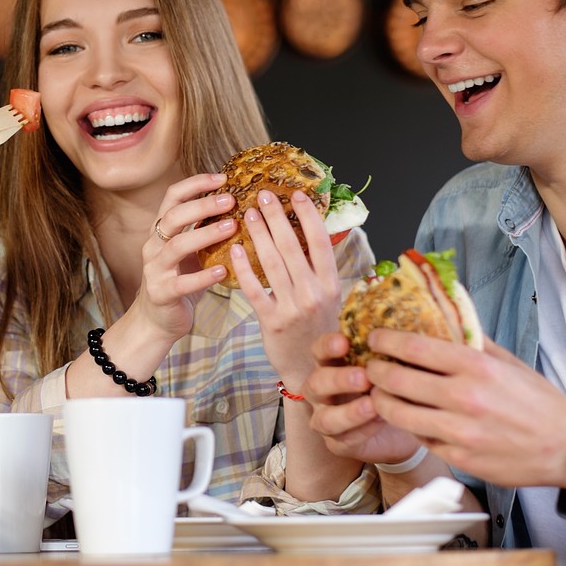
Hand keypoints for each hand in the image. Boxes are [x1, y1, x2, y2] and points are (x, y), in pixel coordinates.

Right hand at [134, 173, 236, 340]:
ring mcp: (155, 270)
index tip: (222, 177)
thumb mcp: (192, 252)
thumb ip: (206, 231)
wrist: (157, 321)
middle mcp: (154, 246)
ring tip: (232, 228)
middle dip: (203, 205)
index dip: (195, 183)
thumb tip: (242, 207)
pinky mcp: (161, 294)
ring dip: (206, 234)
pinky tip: (224, 271)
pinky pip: (182, 283)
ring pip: (177, 246)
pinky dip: (203, 276)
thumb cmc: (180, 281)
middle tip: (231, 200)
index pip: (172, 197)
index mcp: (161, 231)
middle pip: (173, 216)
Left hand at [230, 189, 341, 390]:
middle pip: (293, 247)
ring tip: (248, 213)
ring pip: (272, 263)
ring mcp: (292, 307)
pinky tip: (234, 249)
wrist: (311, 371)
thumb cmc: (319, 330)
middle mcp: (314, 293)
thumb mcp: (330, 298)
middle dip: (277, 217)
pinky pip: (255, 289)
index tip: (297, 194)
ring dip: (259, 235)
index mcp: (331, 283)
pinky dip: (243, 268)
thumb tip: (315, 232)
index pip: (321, 242)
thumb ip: (322, 269)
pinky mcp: (271, 321)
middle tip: (263, 194)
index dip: (309, 216)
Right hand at [303, 332, 423, 464]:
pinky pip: (342, 439)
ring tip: (373, 404)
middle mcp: (322, 391)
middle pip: (316, 383)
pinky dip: (362, 431)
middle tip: (364, 376)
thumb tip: (407, 330)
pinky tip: (381, 422)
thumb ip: (391, 350)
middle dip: (338, 379)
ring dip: (348, 412)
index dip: (327, 346)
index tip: (343, 341)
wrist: (405, 421)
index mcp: (331, 365)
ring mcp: (325, 418)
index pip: (319, 351)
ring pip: (325, 418)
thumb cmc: (395, 384)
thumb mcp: (394, 365)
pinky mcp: (337, 443)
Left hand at [362, 329, 565, 488]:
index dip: (385, 341)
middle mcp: (464, 398)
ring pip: (397, 412)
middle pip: (396, 380)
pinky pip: (418, 437)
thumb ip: (473, 341)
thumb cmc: (538, 401)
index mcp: (476, 367)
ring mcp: (459, 431)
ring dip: (381, 400)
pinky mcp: (458, 456)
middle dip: (375, 371)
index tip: (375, 338)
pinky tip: (410, 416)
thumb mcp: (508, 362)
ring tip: (380, 393)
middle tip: (371, 367)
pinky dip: (409, 425)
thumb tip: (444, 317)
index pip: (414, 347)